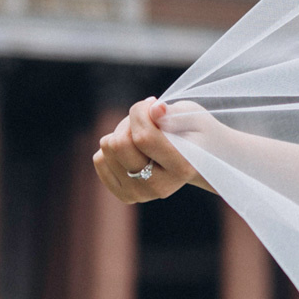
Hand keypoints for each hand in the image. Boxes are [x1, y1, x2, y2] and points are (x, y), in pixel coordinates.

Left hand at [91, 97, 212, 203]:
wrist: (198, 156)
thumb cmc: (193, 129)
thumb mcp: (190, 115)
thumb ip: (173, 113)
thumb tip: (156, 109)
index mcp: (182, 167)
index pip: (143, 138)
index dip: (141, 112)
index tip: (152, 103)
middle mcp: (160, 187)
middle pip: (119, 145)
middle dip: (129, 122)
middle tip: (146, 119)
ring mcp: (140, 194)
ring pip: (107, 149)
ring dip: (121, 132)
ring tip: (142, 133)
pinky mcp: (125, 194)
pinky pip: (100, 160)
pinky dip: (111, 147)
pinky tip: (132, 148)